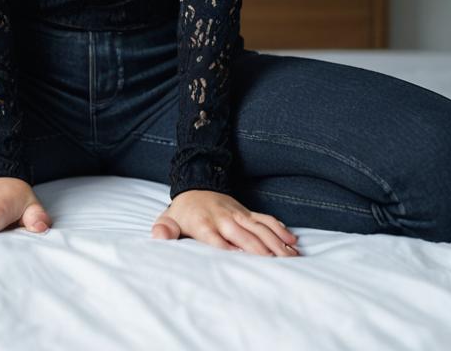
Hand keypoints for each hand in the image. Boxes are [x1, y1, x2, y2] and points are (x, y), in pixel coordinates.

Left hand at [151, 190, 300, 256]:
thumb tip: (158, 235)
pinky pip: (265, 218)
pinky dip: (279, 228)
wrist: (195, 183)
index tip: (243, 262)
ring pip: (259, 227)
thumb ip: (164, 229)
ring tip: (292, 257)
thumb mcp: (167, 219)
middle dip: (261, 250)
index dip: (229, 250)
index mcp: (203, 223)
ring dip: (276, 242)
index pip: (216, 239)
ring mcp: (237, 213)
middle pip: (244, 235)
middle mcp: (223, 218)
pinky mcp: (246, 211)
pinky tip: (292, 241)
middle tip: (279, 266)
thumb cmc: (182, 212)